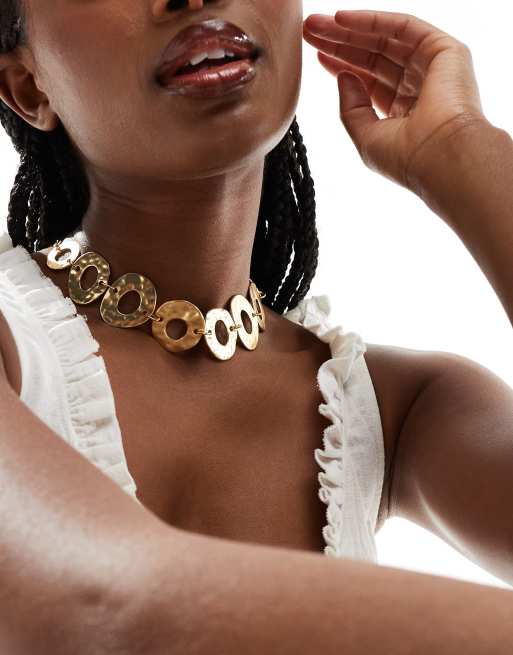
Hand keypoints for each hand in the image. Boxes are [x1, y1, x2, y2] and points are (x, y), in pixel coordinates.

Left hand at [302, 10, 488, 193]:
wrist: (441, 156)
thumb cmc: (406, 158)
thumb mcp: (366, 137)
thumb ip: (351, 108)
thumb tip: (343, 75)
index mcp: (403, 112)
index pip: (368, 80)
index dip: (341, 65)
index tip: (316, 54)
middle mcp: (419, 87)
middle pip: (373, 56)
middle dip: (339, 42)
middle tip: (309, 30)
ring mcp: (432, 67)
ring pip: (384, 39)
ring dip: (348, 29)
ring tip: (315, 23)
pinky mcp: (445, 50)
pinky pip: (402, 27)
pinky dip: (371, 20)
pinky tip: (341, 18)